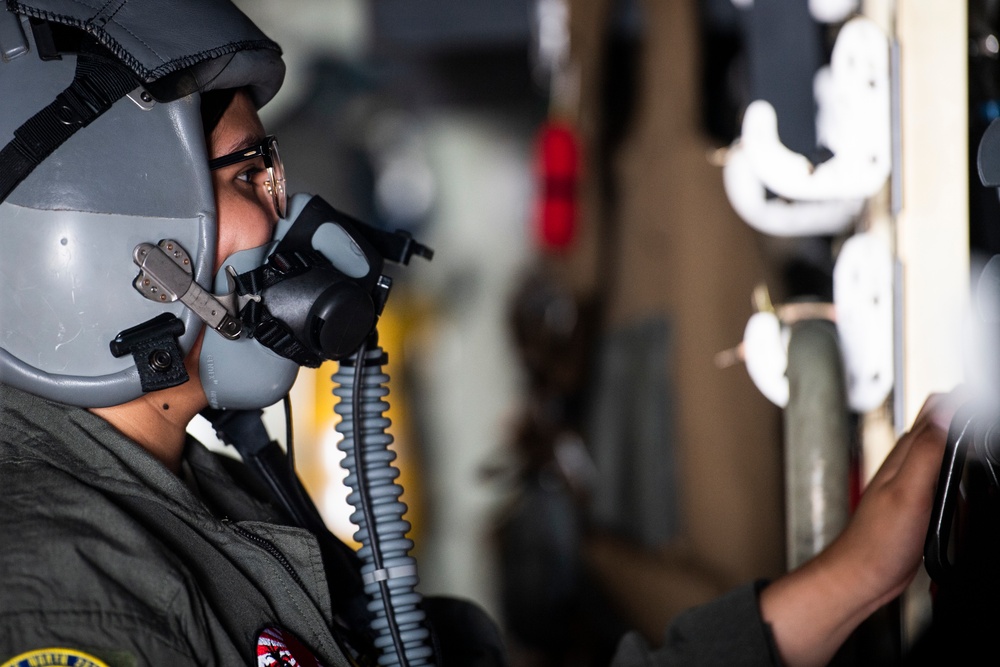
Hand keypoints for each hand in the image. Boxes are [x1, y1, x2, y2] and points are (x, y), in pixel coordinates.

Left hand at [760, 390, 960, 666]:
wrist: (863, 574)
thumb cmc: (878, 540)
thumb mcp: (909, 491)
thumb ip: (927, 450)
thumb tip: (946, 411)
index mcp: (906, 452)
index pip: (938, 408)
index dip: (965, 397)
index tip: (985, 398)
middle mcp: (907, 461)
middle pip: (942, 424)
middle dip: (967, 413)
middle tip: (987, 411)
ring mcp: (911, 480)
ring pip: (943, 448)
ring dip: (962, 438)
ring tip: (981, 431)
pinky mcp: (917, 501)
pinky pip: (942, 476)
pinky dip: (959, 470)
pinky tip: (966, 476)